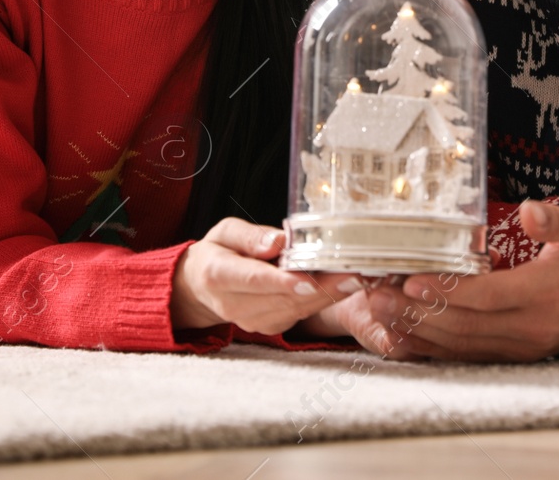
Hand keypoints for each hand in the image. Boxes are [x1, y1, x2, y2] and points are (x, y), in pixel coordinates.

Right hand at [171, 218, 358, 335]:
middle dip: (322, 288)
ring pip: (296, 310)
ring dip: (329, 296)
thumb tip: (278, 242)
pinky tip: (343, 286)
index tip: (309, 280)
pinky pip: (299, 314)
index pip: (255, 280)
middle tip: (355, 273)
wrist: (201, 287)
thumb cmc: (218, 252)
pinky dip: (322, 301)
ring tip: (357, 277)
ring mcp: (252, 321)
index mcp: (219, 276)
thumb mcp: (225, 232)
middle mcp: (235, 305)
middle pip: (283, 299)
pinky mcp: (269, 327)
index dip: (283, 282)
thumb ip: (251, 237)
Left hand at [334, 200, 558, 362]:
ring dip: (417, 329)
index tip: (414, 280)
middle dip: (418, 310)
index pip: (491, 296)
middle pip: (466, 323)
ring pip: (461, 343)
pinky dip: (431, 347)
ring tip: (379, 310)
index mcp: (548, 293)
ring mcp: (521, 347)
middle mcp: (533, 327)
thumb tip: (531, 212)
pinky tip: (402, 335)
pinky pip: (466, 356)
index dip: (451, 291)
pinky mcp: (512, 355)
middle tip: (378, 295)